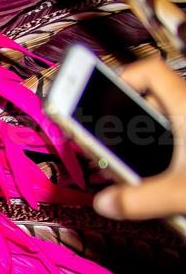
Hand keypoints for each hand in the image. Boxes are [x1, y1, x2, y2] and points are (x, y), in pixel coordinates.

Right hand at [92, 56, 185, 221]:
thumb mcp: (182, 192)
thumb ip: (138, 200)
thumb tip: (105, 203)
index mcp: (184, 104)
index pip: (147, 70)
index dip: (118, 79)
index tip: (96, 103)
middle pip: (152, 100)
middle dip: (125, 122)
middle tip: (107, 146)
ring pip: (168, 123)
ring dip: (147, 142)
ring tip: (131, 168)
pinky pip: (181, 142)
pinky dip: (169, 155)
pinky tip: (166, 179)